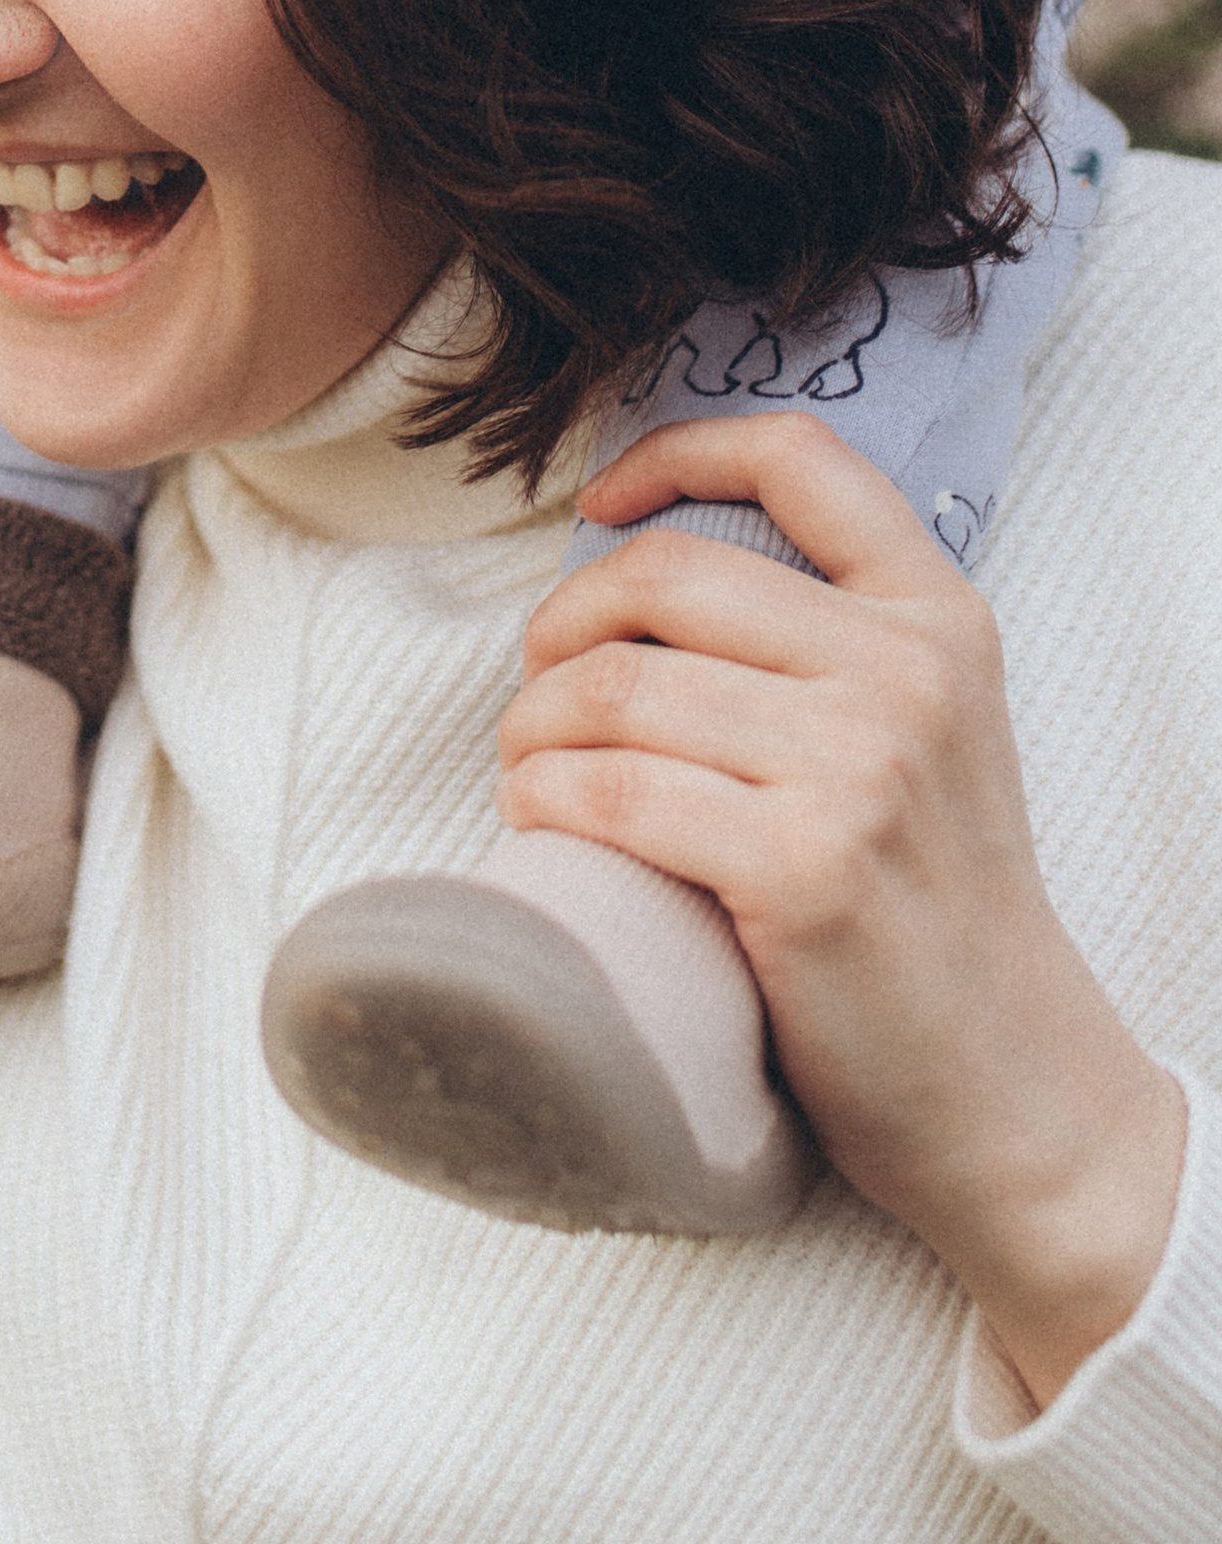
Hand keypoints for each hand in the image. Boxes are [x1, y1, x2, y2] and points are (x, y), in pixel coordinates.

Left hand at [499, 414, 1185, 1408]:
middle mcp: (907, 672)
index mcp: (938, 618)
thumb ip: (827, 645)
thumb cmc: (931, 912)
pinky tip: (538, 823)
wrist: (1015, 1091)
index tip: (597, 503)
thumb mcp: (925, 736)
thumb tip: (640, 579)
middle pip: (667, 572)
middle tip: (537, 687)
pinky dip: (544, 800)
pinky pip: (614, 792)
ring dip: (532, 725)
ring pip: (617, 683)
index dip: (674, 452)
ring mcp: (859, 767)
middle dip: (562, 622)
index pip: (799, 458)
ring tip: (527, 772)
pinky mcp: (804, 867)